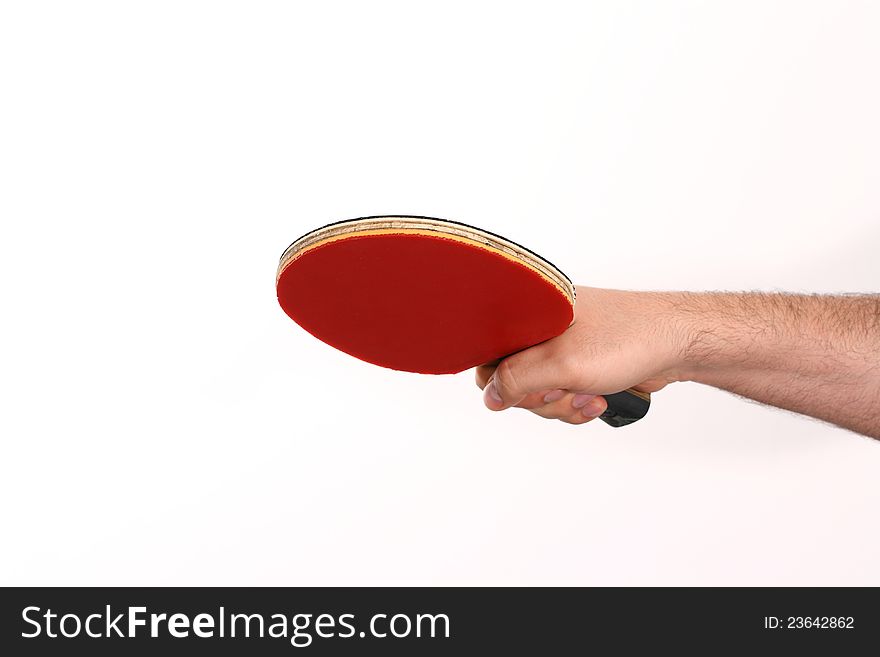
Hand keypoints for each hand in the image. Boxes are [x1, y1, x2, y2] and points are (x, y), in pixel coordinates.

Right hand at [475, 286, 686, 423]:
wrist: (679, 343)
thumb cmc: (628, 339)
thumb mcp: (563, 363)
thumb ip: (518, 379)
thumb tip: (491, 396)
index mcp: (532, 311)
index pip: (490, 352)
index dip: (504, 381)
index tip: (528, 391)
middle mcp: (544, 325)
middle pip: (514, 377)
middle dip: (540, 397)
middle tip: (564, 392)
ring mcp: (564, 344)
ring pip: (540, 389)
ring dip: (563, 403)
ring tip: (589, 396)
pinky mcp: (582, 361)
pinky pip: (563, 391)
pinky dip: (577, 402)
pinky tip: (598, 398)